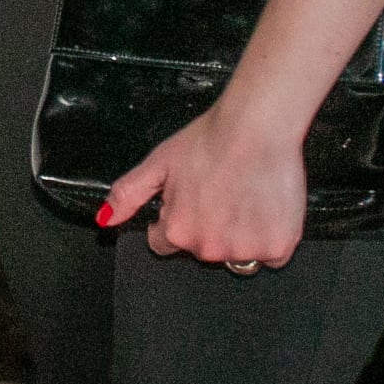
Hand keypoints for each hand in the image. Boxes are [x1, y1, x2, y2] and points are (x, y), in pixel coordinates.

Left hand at [99, 101, 305, 270]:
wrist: (257, 127)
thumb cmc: (209, 140)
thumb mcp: (158, 163)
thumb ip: (129, 194)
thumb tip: (105, 219)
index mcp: (178, 231)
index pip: (164, 243)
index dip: (173, 220)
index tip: (188, 202)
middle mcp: (210, 247)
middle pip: (202, 249)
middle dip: (206, 227)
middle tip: (218, 193)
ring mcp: (246, 250)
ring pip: (237, 254)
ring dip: (239, 235)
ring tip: (242, 197)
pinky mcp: (279, 247)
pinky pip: (271, 255)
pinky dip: (269, 237)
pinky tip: (265, 207)